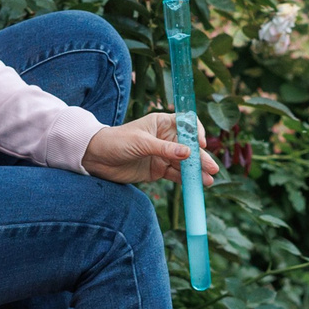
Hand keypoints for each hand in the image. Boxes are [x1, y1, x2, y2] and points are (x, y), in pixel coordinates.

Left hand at [83, 113, 221, 186]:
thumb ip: (165, 149)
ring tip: (208, 181)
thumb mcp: (141, 143)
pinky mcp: (157, 170)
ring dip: (196, 171)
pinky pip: (176, 175)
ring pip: (184, 163)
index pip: (186, 124)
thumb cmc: (117, 142)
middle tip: (212, 168)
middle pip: (189, 147)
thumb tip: (188, 153)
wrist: (96, 158)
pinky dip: (186, 180)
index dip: (196, 133)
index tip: (200, 144)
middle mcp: (165, 138)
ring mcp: (162, 155)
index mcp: (162, 123)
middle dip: (201, 158)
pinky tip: (197, 185)